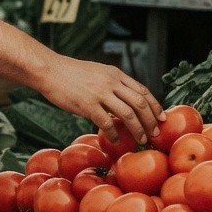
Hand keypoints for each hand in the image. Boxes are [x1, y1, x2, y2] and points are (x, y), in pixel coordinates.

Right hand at [38, 54, 164, 145]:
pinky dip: (114, 133)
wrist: (49, 71)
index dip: (155, 106)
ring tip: (141, 140)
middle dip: (151, 121)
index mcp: (115, 74)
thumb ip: (111, 85)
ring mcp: (100, 93)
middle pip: (140, 103)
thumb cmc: (70, 74)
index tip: (162, 118)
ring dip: (138, 129)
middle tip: (155, 134)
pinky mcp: (87, 104)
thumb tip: (123, 102)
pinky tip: (115, 140)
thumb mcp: (97, 73)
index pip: (143, 90)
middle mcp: (111, 82)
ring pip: (128, 113)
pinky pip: (106, 122)